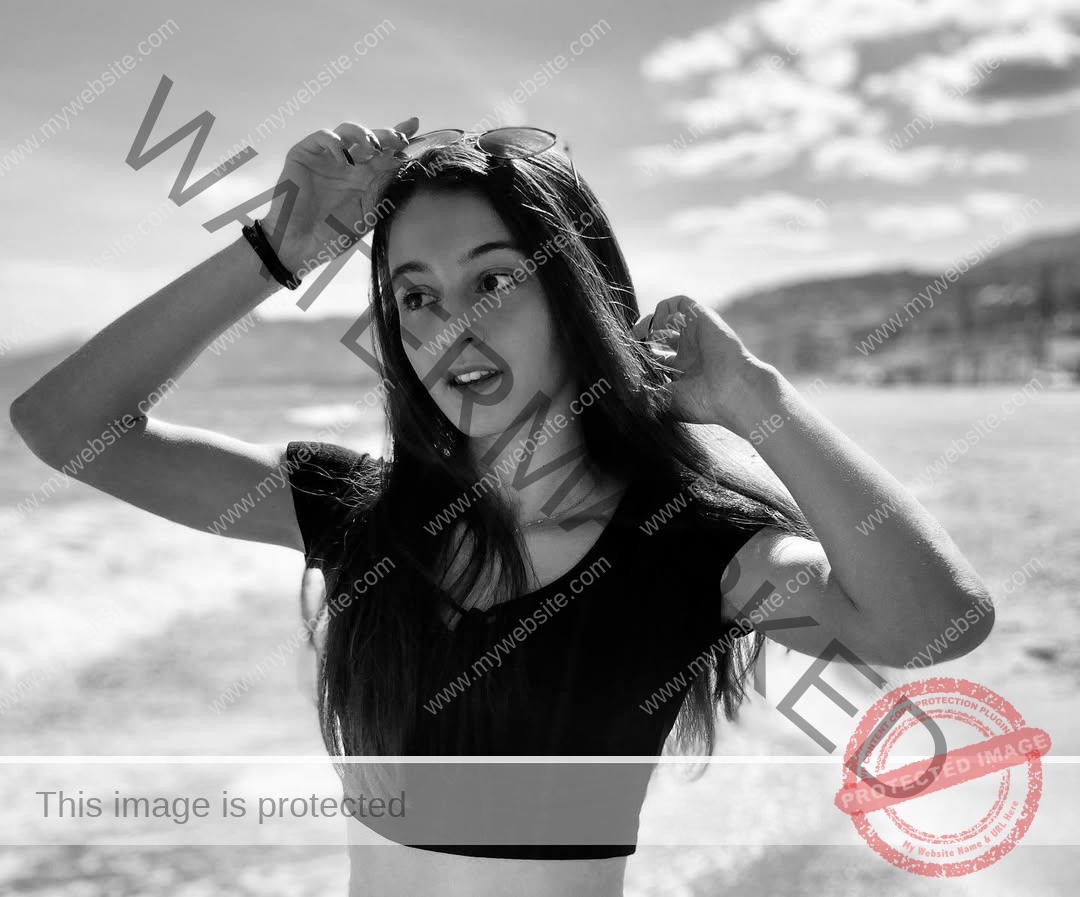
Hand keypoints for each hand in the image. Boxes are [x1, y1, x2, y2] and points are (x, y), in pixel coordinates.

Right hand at [261, 117, 419, 272]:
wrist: (301, 244)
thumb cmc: (335, 234)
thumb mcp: (369, 213)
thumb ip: (384, 189)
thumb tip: (405, 167)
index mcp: (365, 177)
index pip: (386, 152)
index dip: (399, 136)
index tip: (415, 125)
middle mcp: (348, 164)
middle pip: (370, 138)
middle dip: (386, 134)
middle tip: (398, 139)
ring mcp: (327, 158)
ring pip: (347, 131)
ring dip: (363, 134)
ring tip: (372, 147)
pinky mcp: (305, 154)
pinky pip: (323, 137)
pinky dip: (335, 142)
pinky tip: (344, 158)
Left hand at [632, 295, 774, 434]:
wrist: (734, 392)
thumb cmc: (704, 403)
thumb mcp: (669, 400)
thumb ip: (647, 390)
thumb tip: (625, 385)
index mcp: (685, 372)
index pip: (658, 358)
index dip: (641, 356)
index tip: (627, 359)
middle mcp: (691, 351)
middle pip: (661, 337)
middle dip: (642, 338)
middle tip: (629, 344)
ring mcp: (696, 334)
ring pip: (668, 318)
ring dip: (649, 323)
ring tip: (638, 335)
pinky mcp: (702, 318)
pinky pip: (680, 302)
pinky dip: (663, 309)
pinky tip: (658, 327)